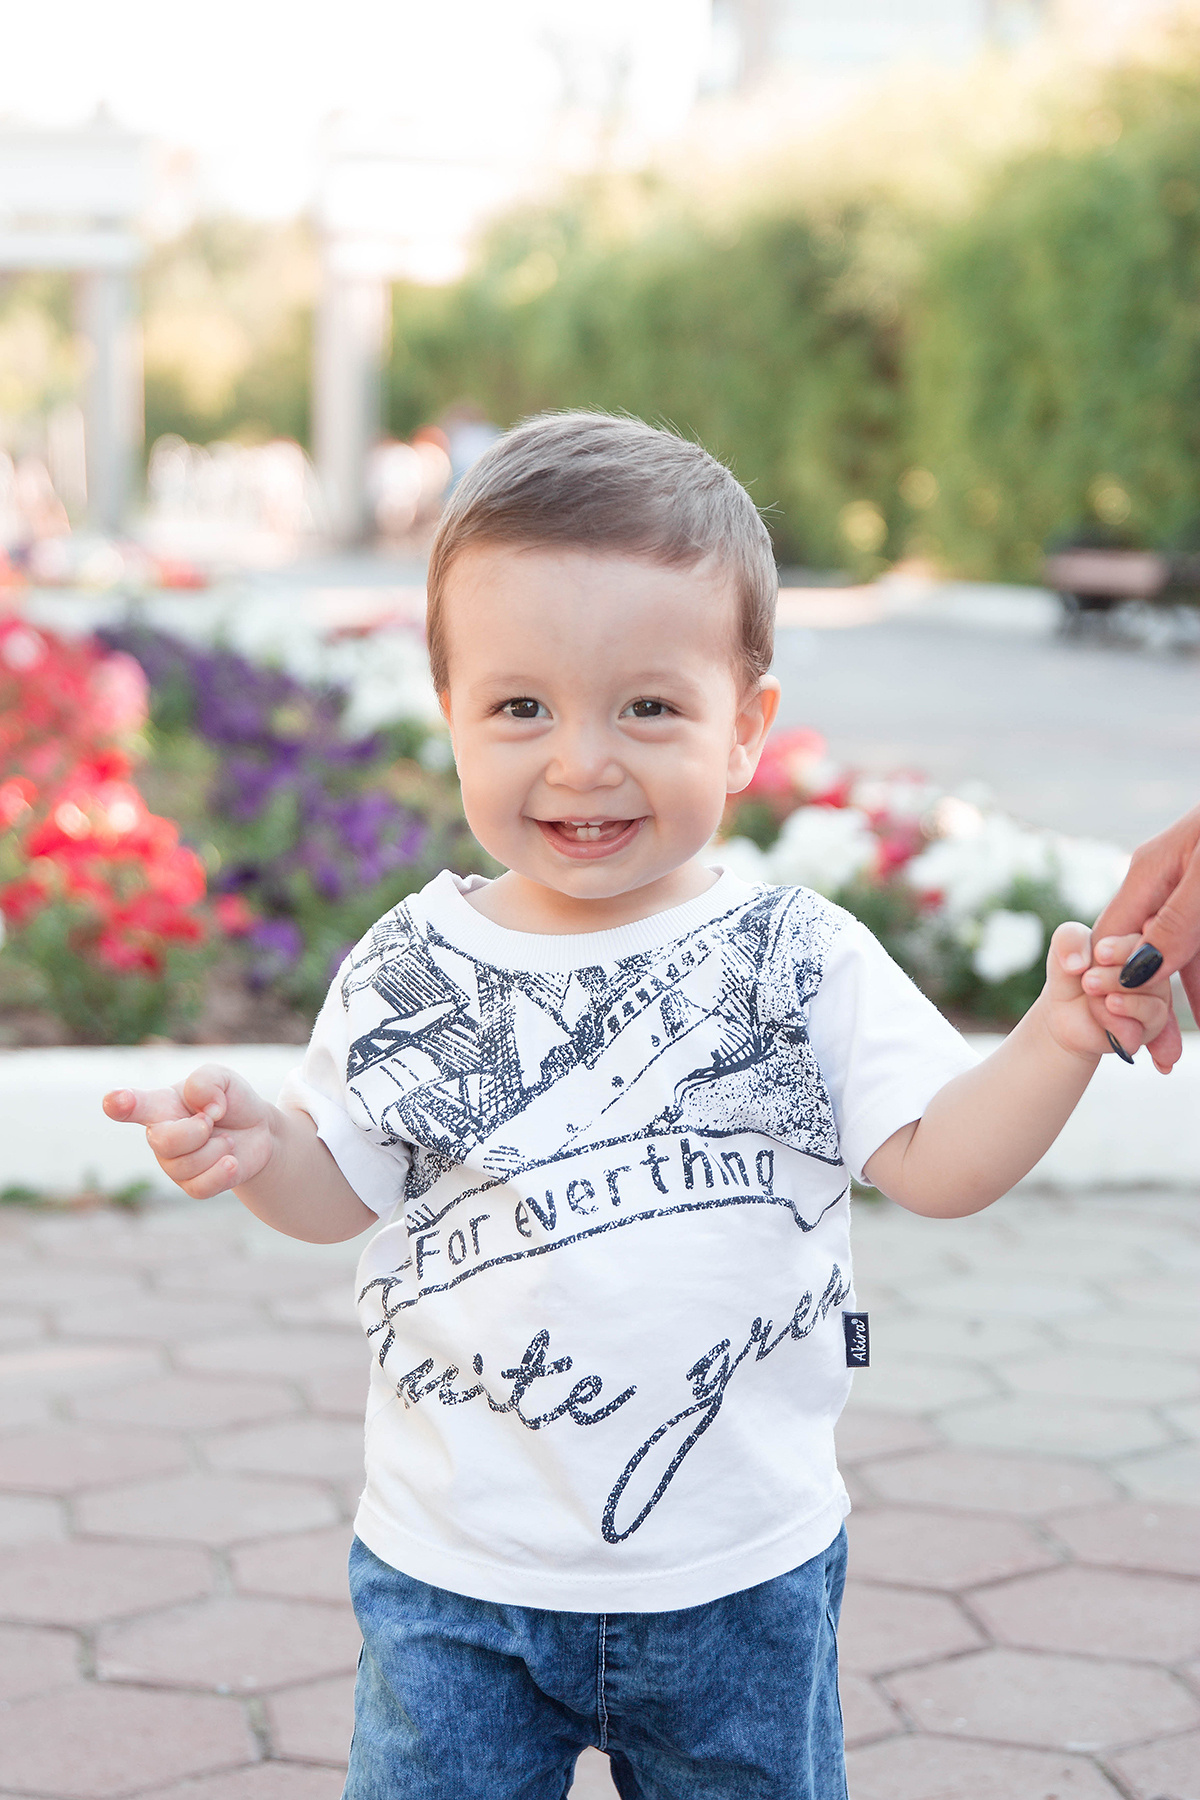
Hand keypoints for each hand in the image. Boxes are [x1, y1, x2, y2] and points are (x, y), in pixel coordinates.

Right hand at [102, 1064, 276, 1198]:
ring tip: (225, 1138)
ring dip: (218, 1148)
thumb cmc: (229, 1101)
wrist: (257, 1130)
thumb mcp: (224, 1078)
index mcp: (159, 1105)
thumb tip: (206, 1108)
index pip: (131, 1105)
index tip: (115, 1100)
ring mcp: (173, 1164)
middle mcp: (159, 1136)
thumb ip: (207, 1080)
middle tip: (212, 1120)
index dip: (120, 1104)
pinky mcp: (192, 1185)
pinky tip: (231, 1161)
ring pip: (186, 1166)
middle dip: (197, 1131)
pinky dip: (222, 1172)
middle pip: (164, 1142)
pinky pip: (199, 1188)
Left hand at [1044, 923, 1171, 1064]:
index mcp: (1140, 946)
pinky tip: (1103, 1012)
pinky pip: (1139, 1029)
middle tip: (1089, 980)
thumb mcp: (1064, 947)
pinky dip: (1117, 1022)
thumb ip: (1070, 940)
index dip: (1123, 949)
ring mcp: (1155, 1004)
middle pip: (1152, 974)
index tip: (1099, 954)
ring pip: (1151, 1005)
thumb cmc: (1071, 972)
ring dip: (1120, 1000)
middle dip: (1116, 977)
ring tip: (1095, 994)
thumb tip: (1078, 963)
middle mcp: (1155, 974)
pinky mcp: (1146, 1032)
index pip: (1147, 943)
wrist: (1064, 1011)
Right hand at [1090, 802, 1199, 1070]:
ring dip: (1184, 1003)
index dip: (1110, 988)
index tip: (1120, 1035)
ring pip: (1182, 958)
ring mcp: (1193, 890)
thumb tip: (1131, 972)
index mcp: (1150, 873)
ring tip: (1178, 1053)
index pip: (1112, 940)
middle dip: (1149, 1008)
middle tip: (1159, 1058)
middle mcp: (1166, 883)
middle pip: (1146, 955)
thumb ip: (1174, 922)